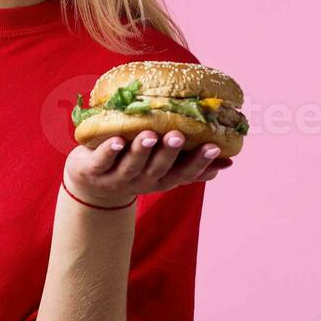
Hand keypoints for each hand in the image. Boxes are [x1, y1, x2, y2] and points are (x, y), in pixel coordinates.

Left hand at [64, 130, 233, 207]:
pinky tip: (116, 140)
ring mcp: (117, 179)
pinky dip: (109, 151)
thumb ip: (192, 164)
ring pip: (131, 166)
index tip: (213, 147)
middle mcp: (142, 182)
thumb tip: (229, 161)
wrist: (90, 185)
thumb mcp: (164, 169)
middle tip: (177, 135)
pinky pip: (102, 161)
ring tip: (149, 135)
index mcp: (162, 180)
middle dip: (168, 153)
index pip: (184, 173)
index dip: (199, 162)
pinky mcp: (93, 172)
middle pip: (158, 169)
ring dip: (141, 151)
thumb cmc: (134, 167)